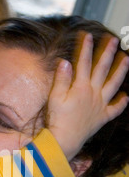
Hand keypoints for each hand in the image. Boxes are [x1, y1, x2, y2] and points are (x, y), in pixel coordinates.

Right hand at [48, 33, 128, 159]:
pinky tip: (126, 96)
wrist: (65, 140)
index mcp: (81, 87)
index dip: (86, 48)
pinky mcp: (102, 117)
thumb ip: (62, 79)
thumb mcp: (55, 98)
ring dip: (121, 71)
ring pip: (114, 85)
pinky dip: (121, 103)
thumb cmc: (57, 120)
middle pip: (102, 69)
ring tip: (127, 59)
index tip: (88, 36)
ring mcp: (100, 105)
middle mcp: (94, 93)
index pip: (84, 63)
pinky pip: (115, 109)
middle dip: (108, 53)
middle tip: (114, 40)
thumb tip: (65, 61)